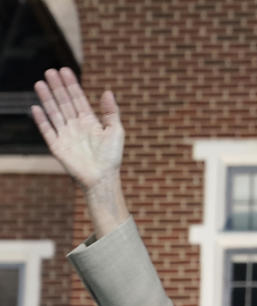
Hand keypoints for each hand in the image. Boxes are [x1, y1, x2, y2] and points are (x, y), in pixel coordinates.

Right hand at [32, 67, 123, 189]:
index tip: (65, 70)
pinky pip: (47, 130)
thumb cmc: (112, 157)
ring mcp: (65, 135)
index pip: (78, 99)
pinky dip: (41, 120)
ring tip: (40, 83)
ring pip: (54, 112)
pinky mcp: (57, 146)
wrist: (103, 178)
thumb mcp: (116, 131)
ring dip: (47, 98)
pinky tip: (35, 108)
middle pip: (64, 102)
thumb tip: (107, 91)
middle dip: (57, 87)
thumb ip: (111, 112)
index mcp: (90, 121)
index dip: (71, 85)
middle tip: (50, 71)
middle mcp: (76, 126)